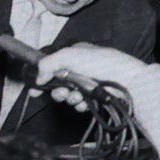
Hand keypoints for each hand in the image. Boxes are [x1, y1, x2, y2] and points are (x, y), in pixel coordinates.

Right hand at [34, 42, 148, 104]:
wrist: (126, 80)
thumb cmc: (101, 63)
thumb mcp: (69, 55)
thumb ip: (48, 64)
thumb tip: (38, 78)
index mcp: (74, 54)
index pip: (51, 66)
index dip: (41, 78)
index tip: (34, 90)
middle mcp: (80, 68)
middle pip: (57, 84)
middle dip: (57, 91)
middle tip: (62, 93)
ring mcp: (88, 84)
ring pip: (68, 96)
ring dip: (69, 98)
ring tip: (77, 97)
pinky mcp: (95, 97)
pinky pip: (79, 104)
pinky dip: (80, 105)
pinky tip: (85, 103)